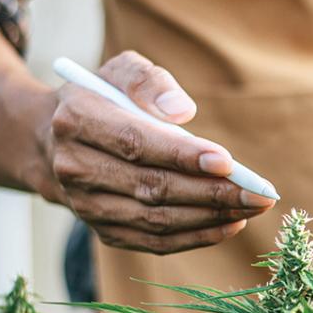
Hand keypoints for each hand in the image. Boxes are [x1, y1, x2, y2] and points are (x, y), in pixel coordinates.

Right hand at [35, 51, 275, 253]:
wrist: (54, 141)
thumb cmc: (104, 99)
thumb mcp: (121, 70)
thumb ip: (150, 81)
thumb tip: (182, 110)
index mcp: (76, 120)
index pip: (135, 143)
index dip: (182, 156)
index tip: (227, 162)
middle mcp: (74, 168)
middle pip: (151, 187)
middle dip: (212, 192)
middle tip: (259, 193)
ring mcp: (85, 206)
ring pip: (155, 220)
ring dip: (210, 217)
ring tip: (252, 207)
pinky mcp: (103, 230)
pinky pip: (154, 242)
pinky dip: (196, 237)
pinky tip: (230, 224)